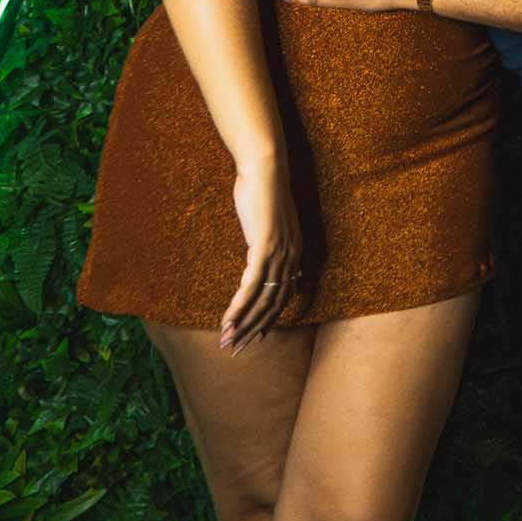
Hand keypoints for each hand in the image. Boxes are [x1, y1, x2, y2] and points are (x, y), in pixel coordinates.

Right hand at [221, 157, 300, 351]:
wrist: (266, 171)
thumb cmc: (263, 192)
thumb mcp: (269, 221)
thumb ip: (268, 240)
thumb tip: (260, 251)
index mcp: (295, 254)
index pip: (284, 296)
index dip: (268, 318)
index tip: (254, 335)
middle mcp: (291, 259)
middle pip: (274, 306)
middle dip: (254, 330)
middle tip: (237, 348)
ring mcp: (279, 256)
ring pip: (261, 301)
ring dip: (243, 324)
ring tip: (227, 342)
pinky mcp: (264, 250)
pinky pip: (250, 287)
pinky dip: (238, 307)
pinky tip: (226, 321)